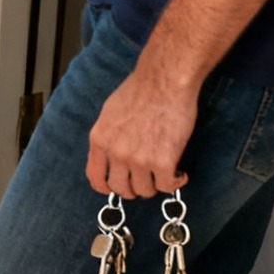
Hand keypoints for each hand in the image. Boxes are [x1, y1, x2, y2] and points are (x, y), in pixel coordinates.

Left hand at [86, 65, 194, 198]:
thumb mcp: (109, 114)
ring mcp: (138, 159)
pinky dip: (176, 183)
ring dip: (156, 184)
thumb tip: (110, 156)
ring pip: (145, 191)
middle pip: (121, 189)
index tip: (115, 189)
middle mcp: (116, 153)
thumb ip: (108, 137)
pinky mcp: (163, 162)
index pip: (95, 177)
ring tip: (164, 172)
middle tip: (146, 180)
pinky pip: (167, 187)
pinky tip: (179, 173)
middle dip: (133, 189)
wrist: (163, 82)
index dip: (106, 188)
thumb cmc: (139, 91)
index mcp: (100, 140)